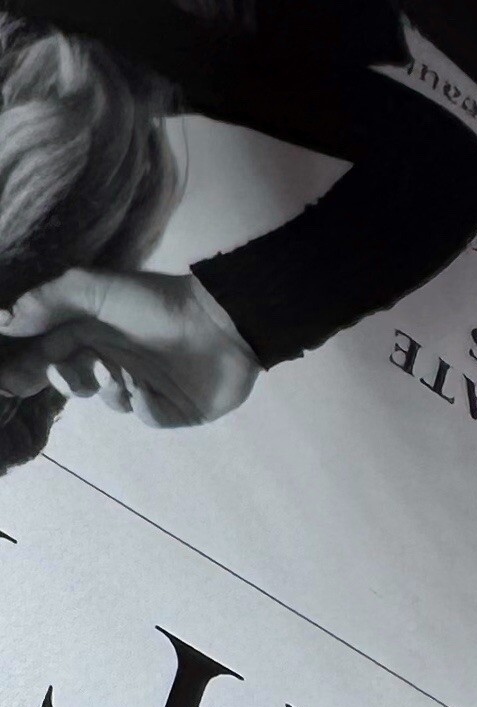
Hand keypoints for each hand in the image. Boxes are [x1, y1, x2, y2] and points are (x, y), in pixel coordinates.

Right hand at [0, 271, 263, 429]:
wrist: (225, 319)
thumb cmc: (159, 302)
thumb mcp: (98, 290)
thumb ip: (49, 301)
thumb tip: (2, 319)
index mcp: (96, 334)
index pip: (51, 357)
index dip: (30, 369)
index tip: (12, 380)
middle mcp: (117, 360)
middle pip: (76, 383)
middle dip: (70, 380)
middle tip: (77, 371)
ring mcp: (147, 385)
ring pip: (110, 401)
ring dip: (112, 388)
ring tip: (125, 371)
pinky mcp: (175, 407)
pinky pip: (147, 416)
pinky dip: (143, 404)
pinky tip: (148, 388)